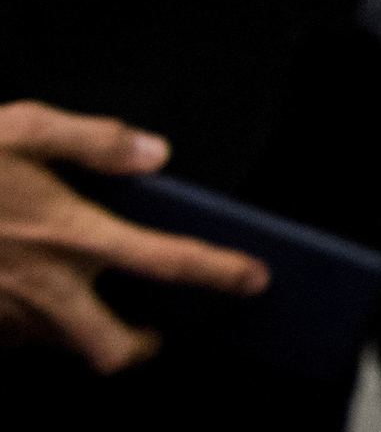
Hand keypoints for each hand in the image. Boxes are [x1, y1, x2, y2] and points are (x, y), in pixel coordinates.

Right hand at [0, 100, 267, 373]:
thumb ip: (97, 140)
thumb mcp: (24, 128)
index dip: (220, 273)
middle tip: (157, 328)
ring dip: (84, 335)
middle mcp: (43, 288)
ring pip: (63, 350)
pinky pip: (16, 340)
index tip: (255, 281)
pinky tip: (27, 288)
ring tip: (89, 300)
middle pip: (115, 351)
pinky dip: (32, 325)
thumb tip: (156, 155)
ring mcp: (5, 318)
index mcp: (71, 233)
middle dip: (144, 349)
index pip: (167, 262)